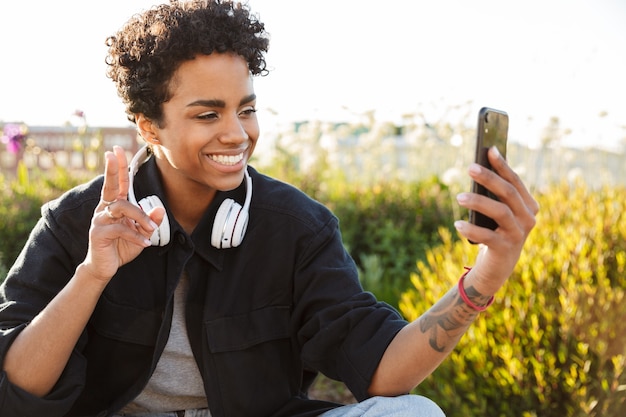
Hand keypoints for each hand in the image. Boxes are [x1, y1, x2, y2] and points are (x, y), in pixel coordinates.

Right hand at [82, 146, 164, 282]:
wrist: (106, 267)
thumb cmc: (122, 246)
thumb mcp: (142, 233)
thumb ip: (150, 221)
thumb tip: (160, 209)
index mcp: (115, 205)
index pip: (118, 183)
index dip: (118, 167)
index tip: (116, 150)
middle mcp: (105, 209)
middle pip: (110, 186)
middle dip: (112, 169)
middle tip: (112, 154)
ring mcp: (100, 220)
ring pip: (122, 208)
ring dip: (141, 217)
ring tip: (151, 229)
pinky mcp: (98, 233)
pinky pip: (121, 229)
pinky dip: (136, 236)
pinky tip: (145, 244)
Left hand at [454, 146, 538, 292]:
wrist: (497, 267)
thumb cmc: (494, 231)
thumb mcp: (495, 212)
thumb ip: (492, 195)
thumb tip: (478, 169)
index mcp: (528, 206)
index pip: (515, 181)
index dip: (502, 165)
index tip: (489, 149)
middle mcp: (528, 218)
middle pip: (508, 193)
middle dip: (489, 178)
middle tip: (470, 168)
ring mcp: (519, 234)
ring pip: (500, 212)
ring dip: (478, 202)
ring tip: (458, 197)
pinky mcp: (506, 250)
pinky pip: (488, 236)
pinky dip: (472, 229)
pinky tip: (457, 224)